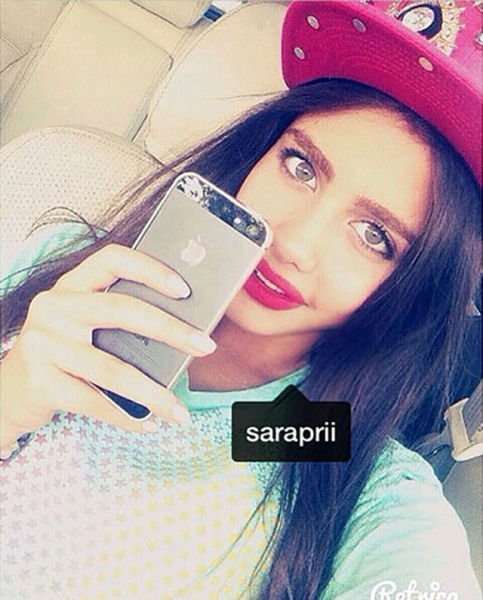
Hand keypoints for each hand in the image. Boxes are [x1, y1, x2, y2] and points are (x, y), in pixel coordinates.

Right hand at [0, 243, 216, 447]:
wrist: (9, 391)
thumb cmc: (63, 354)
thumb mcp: (83, 325)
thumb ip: (119, 320)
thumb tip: (184, 334)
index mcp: (71, 285)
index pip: (112, 259)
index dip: (150, 269)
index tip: (185, 289)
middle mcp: (54, 306)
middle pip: (122, 310)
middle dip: (171, 330)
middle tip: (205, 345)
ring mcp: (43, 343)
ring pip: (113, 368)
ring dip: (154, 394)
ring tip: (180, 411)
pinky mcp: (41, 381)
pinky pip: (97, 402)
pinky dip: (128, 417)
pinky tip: (149, 423)